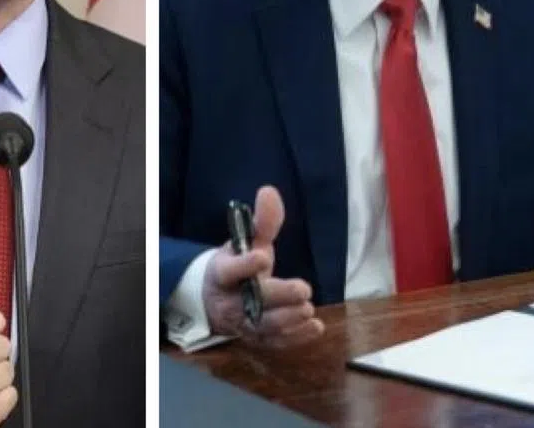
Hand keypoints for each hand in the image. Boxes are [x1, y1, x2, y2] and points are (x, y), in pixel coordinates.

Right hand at [202, 186, 324, 347]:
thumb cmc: (238, 267)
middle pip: (251, 302)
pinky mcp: (256, 339)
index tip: (263, 256)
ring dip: (288, 320)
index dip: (244, 265)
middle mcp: (230, 301)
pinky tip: (315, 327)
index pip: (230, 271)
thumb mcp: (247, 242)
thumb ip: (262, 221)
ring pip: (263, 326)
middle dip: (278, 296)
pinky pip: (274, 343)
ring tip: (308, 309)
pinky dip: (295, 338)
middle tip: (303, 289)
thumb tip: (269, 191)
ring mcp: (242, 323)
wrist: (219, 300)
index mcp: (223, 273)